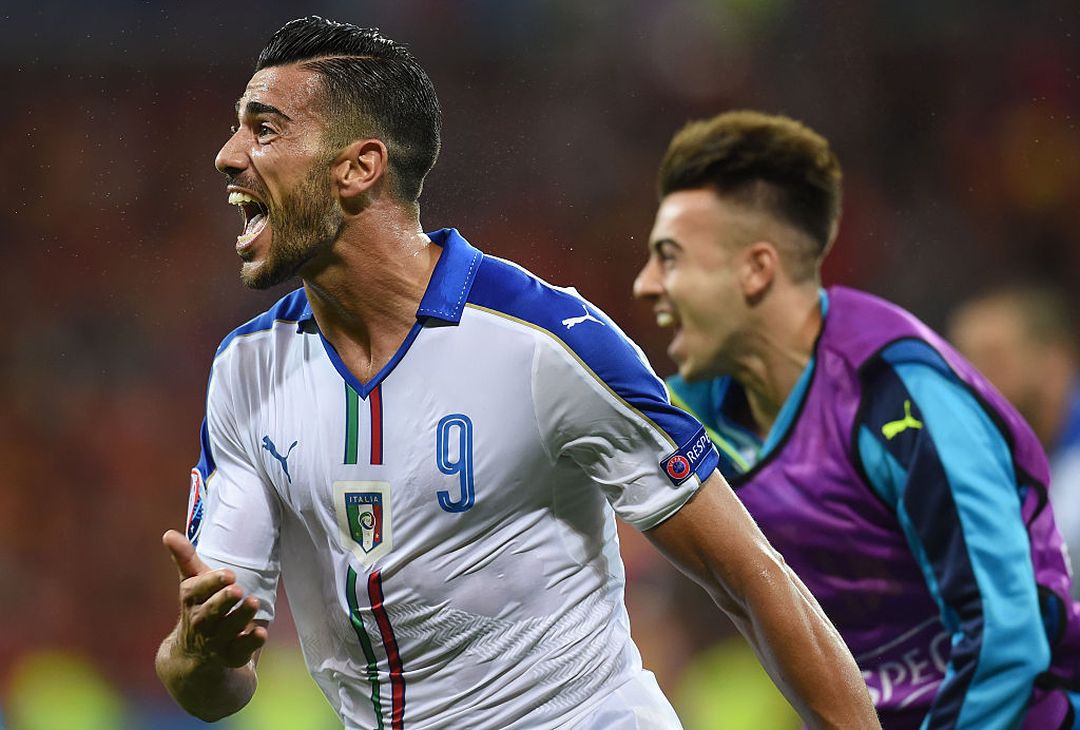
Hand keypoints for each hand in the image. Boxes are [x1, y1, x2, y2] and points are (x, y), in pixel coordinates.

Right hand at [163, 530, 266, 667]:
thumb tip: (168, 533)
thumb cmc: (199, 607)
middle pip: (211, 612)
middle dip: (223, 601)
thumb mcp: (192, 583)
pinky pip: (241, 651)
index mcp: (191, 601)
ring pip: (228, 629)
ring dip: (241, 617)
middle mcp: (201, 622)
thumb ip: (185, 558)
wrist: (193, 656)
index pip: (197, 591)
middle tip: (237, 589)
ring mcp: (216, 641)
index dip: (212, 582)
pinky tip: (261, 632)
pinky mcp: (232, 655)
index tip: (229, 574)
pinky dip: (251, 642)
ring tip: (254, 603)